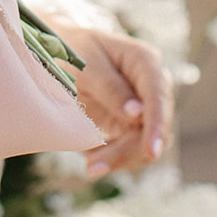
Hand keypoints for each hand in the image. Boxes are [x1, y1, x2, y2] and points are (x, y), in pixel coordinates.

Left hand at [49, 21, 173, 178]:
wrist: (58, 55)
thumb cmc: (72, 50)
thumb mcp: (84, 62)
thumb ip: (109, 86)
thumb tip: (137, 113)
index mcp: (144, 61)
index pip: (158, 95)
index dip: (157, 124)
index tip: (151, 151)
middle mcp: (151, 87)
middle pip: (153, 126)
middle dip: (128, 151)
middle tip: (94, 167)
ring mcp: (144, 109)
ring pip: (144, 144)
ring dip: (120, 160)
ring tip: (91, 167)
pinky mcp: (131, 127)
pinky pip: (131, 150)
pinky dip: (114, 160)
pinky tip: (93, 159)